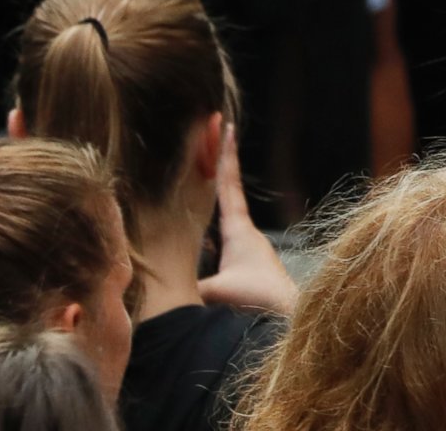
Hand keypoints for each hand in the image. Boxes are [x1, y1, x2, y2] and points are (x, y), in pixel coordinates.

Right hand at [198, 124, 297, 315]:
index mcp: (239, 230)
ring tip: (201, 165)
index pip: (227, 185)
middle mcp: (245, 234)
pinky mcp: (246, 266)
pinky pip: (224, 234)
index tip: (224, 126)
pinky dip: (212, 222)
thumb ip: (187, 287)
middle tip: (212, 130)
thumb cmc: (260, 300)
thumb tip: (156, 288)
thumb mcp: (218, 292)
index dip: (223, 156)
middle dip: (217, 160)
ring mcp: (247, 249)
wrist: (289, 318)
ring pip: (225, 211)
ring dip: (214, 189)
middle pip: (227, 189)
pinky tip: (203, 225)